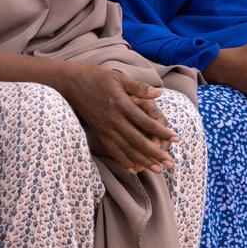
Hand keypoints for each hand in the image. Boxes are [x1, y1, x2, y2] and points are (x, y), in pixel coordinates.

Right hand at [56, 64, 177, 173]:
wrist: (70, 83)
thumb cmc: (96, 77)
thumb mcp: (118, 77)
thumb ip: (139, 87)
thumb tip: (159, 93)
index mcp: (121, 104)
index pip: (145, 121)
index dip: (161, 131)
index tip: (176, 138)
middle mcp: (113, 119)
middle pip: (137, 140)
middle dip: (155, 153)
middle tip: (171, 163)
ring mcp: (105, 128)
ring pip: (126, 149)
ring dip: (143, 161)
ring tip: (158, 170)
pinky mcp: (99, 133)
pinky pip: (112, 150)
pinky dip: (124, 161)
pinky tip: (134, 169)